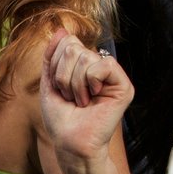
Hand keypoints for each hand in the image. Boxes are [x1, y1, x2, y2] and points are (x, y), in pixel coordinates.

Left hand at [34, 28, 133, 165]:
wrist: (70, 143)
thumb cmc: (61, 119)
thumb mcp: (49, 82)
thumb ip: (53, 56)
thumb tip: (61, 30)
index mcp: (82, 65)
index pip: (67, 42)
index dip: (56, 64)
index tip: (59, 87)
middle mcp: (98, 67)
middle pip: (74, 47)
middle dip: (63, 75)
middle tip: (71, 97)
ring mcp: (111, 76)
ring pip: (86, 57)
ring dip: (74, 84)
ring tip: (80, 101)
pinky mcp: (123, 86)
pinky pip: (103, 65)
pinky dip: (90, 82)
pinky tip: (93, 97)